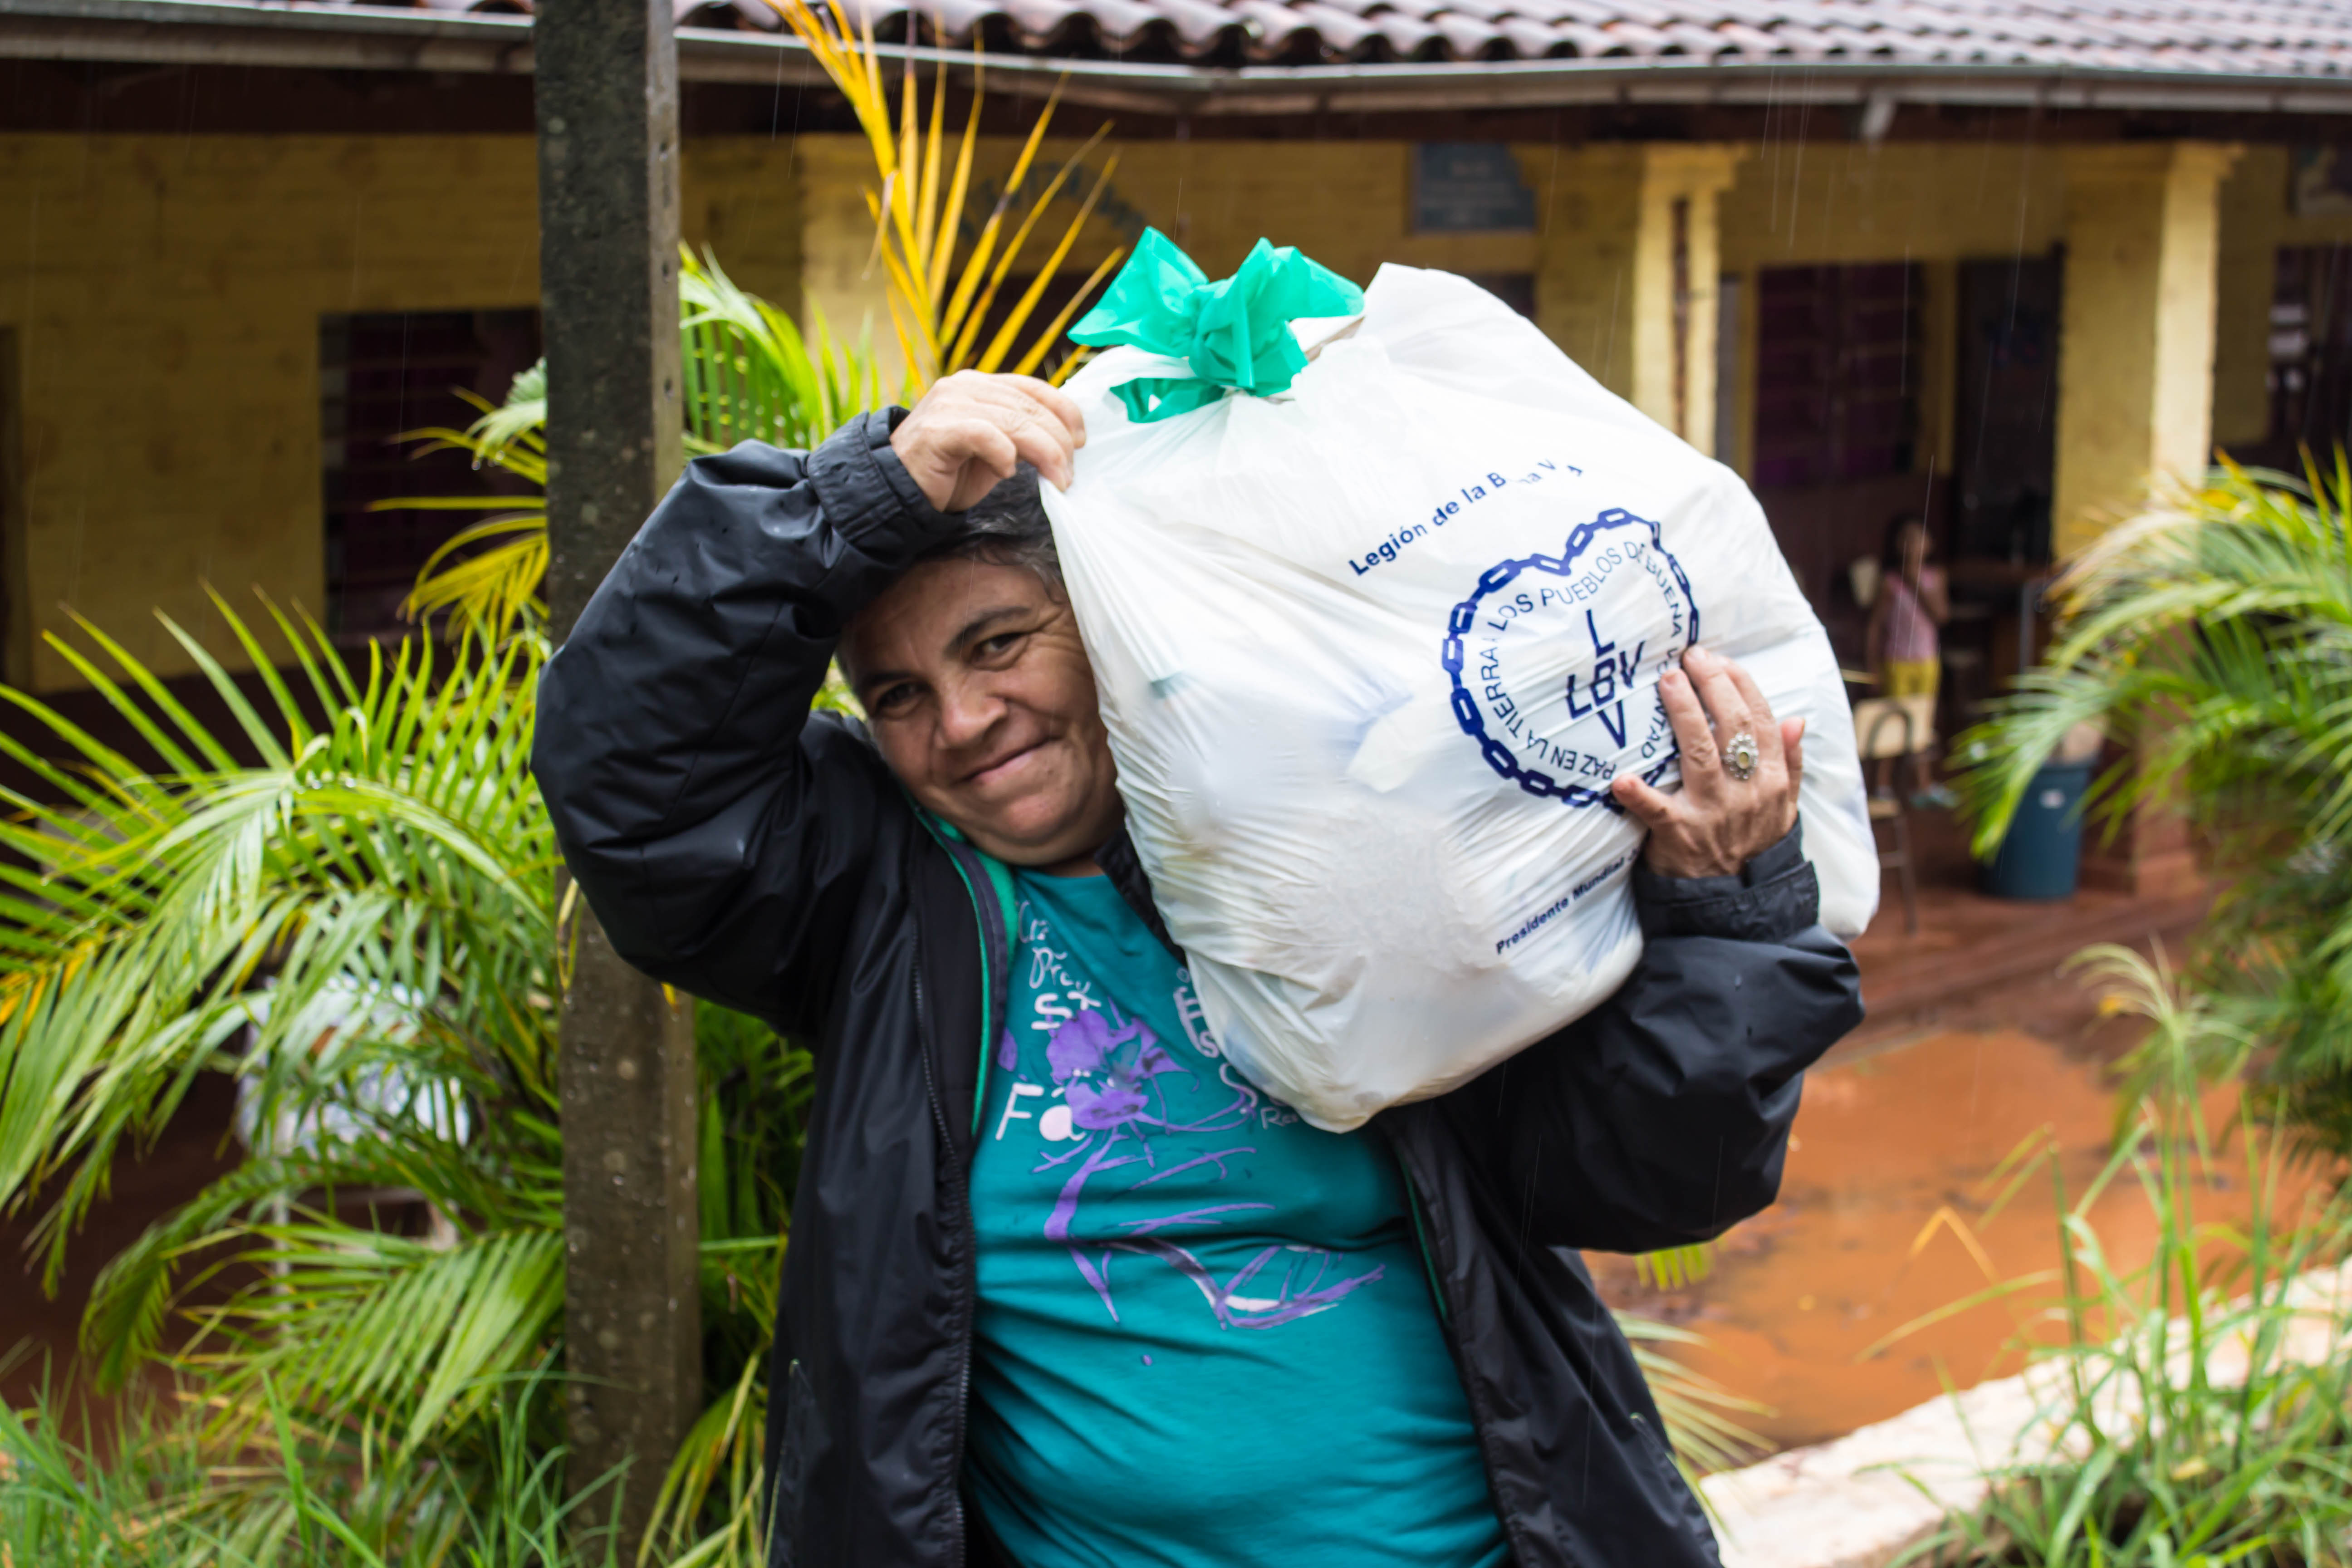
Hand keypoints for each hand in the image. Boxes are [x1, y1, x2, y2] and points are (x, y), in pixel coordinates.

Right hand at [890, 371, 1086, 511]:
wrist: (899, 491)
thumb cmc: (948, 472)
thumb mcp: (995, 450)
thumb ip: (1022, 437)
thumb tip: (1064, 444)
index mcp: (981, 384)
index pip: (1033, 388)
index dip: (1065, 412)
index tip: (1081, 441)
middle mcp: (965, 386)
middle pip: (1030, 406)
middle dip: (1059, 442)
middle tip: (1069, 473)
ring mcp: (950, 404)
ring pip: (1015, 420)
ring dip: (1044, 453)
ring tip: (1056, 480)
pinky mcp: (939, 428)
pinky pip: (985, 434)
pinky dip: (1003, 453)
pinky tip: (1007, 471)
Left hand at [1611, 645, 1804, 878]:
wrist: (1734, 904)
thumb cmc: (1751, 845)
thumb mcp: (1783, 808)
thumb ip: (1789, 764)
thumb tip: (1796, 719)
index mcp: (1770, 780)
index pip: (1760, 720)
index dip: (1740, 684)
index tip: (1720, 659)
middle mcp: (1745, 792)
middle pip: (1733, 726)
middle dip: (1713, 685)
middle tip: (1691, 657)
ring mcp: (1712, 813)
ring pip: (1700, 753)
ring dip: (1684, 714)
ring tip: (1669, 682)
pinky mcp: (1678, 835)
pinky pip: (1657, 811)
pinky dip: (1639, 795)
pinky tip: (1621, 779)